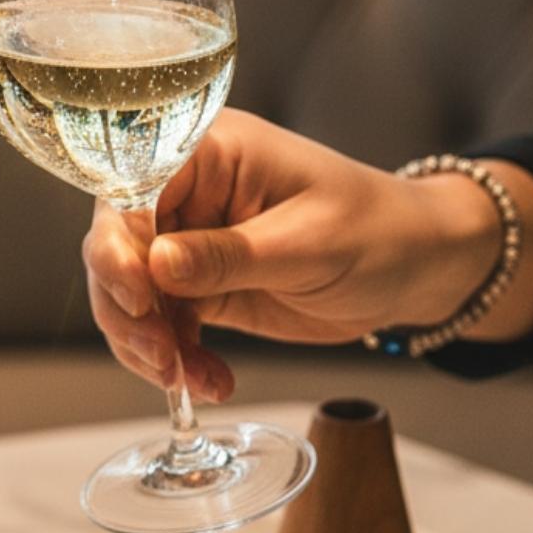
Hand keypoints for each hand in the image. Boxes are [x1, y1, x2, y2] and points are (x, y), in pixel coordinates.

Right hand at [83, 110, 532, 397]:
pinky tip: (209, 381)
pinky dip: (174, 359)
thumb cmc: (378, 230)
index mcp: (209, 151)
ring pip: (129, 294)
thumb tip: (156, 264)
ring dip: (147, 343)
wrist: (417, 269)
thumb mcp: (309, 243)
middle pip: (116, 245)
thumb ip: (230, 254)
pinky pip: (161, 325)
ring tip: (186, 379)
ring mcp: (188, 241)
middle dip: (127, 306)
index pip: (133, 189)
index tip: (137, 294)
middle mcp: (187, 191)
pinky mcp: (198, 287)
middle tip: (160, 355)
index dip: (119, 242)